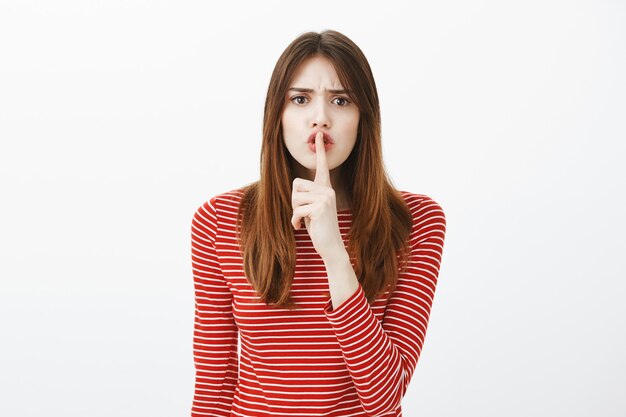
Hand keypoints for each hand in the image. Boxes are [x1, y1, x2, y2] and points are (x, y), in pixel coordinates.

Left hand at [291, 131, 344, 261]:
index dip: (319, 150)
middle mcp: (327, 190)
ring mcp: (325, 198)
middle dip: (293, 201)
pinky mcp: (320, 208)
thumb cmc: (319, 228)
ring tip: (304, 221)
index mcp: (326, 188)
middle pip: (296, 185)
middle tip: (302, 214)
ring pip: (294, 197)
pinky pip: (296, 210)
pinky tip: (301, 227)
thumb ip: (306, 196)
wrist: (331, 246)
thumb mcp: (312, 209)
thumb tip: (295, 188)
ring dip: (294, 212)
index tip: (318, 135)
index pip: (322, 166)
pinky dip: (294, 221)